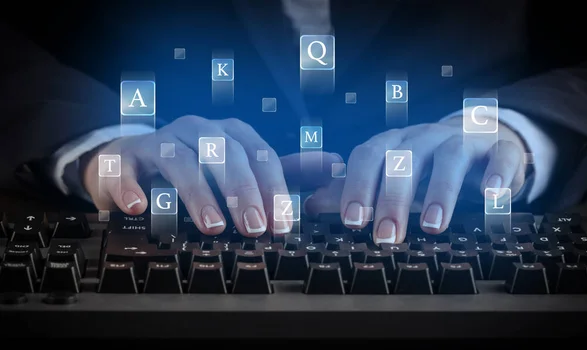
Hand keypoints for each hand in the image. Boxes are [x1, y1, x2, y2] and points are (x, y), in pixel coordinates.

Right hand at [81, 116, 338, 236]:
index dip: (274, 189)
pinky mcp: (124, 156)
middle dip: (243, 192)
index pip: (261, 156)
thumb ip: (287, 167)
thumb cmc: (198, 166)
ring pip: (182, 159)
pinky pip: (125, 167)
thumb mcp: (244, 165)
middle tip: (254, 228)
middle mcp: (198, 130)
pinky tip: (141, 208)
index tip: (282, 225)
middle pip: (226, 155)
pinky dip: (131, 186)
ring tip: (213, 226)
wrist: (136, 161)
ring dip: (198, 192)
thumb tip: (336, 164)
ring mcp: (160, 140)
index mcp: (231, 133)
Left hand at [309, 116, 526, 243]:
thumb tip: (309, 207)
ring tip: (432, 228)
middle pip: (405, 159)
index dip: (358, 186)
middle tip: (385, 236)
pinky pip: (501, 155)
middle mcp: (424, 138)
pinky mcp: (499, 149)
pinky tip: (491, 199)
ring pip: (450, 156)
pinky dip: (497, 174)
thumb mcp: (387, 176)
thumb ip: (352, 191)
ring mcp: (462, 140)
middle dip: (393, 198)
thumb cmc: (423, 164)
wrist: (476, 138)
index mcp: (393, 144)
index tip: (352, 221)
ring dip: (440, 191)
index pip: (368, 156)